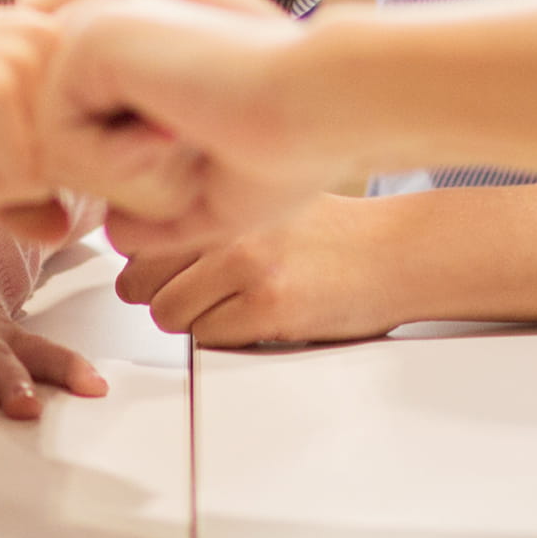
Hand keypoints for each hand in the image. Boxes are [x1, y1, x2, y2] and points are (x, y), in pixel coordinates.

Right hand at [0, 3, 56, 208]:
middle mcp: (44, 38)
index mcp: (41, 35)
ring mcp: (22, 60)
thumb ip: (15, 191)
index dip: (9, 167)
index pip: (68, 146)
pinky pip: (17, 181)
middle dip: (0, 175)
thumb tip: (64, 231)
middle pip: (62, 163)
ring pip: (43, 177)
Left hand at [41, 0, 334, 246]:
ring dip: (120, 175)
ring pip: (52, 135)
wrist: (328, 106)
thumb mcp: (208, 182)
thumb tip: (114, 228)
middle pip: (65, 126)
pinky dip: (109, 169)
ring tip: (187, 148)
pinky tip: (171, 141)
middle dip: (120, 173)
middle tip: (196, 152)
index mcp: (161, 11)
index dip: (134, 167)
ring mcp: (105, 7)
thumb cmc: (294, 147)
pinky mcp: (91, 32)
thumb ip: (152, 194)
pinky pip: (51, 137)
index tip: (205, 152)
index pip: (94, 114)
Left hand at [110, 192, 411, 347]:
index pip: (138, 237)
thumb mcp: (264, 203)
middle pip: (141, 280)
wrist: (398, 253)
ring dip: (196, 322)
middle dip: (165, 295)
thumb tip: (142, 250)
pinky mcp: (268, 307)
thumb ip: (209, 219)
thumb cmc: (337, 232)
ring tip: (237, 308)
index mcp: (222, 195)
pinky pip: (206, 340)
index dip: (149, 262)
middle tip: (204, 296)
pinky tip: (261, 322)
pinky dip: (227, 341)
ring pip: (169, 315)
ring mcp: (247, 265)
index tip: (162, 270)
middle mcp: (229, 224)